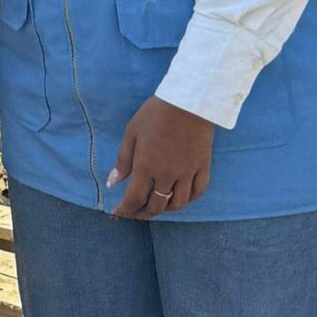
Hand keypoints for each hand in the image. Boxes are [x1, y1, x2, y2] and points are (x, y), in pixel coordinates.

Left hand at [109, 97, 214, 218]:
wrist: (188, 103)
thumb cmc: (155, 114)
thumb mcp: (132, 133)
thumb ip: (123, 160)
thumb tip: (113, 183)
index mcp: (146, 167)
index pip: (134, 199)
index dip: (125, 210)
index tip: (117, 213)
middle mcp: (167, 175)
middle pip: (156, 206)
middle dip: (142, 214)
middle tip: (135, 213)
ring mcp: (187, 173)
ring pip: (178, 204)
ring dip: (165, 210)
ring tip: (156, 207)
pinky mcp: (203, 167)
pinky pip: (198, 192)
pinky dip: (188, 200)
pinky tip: (180, 198)